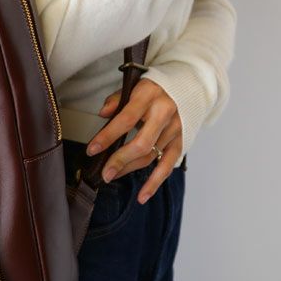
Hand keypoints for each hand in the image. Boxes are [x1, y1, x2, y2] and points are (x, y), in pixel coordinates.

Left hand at [85, 79, 182, 203]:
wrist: (188, 84)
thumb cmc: (154, 87)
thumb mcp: (134, 86)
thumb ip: (117, 100)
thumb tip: (102, 114)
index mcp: (149, 96)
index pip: (126, 119)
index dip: (108, 136)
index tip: (92, 149)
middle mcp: (164, 113)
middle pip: (141, 143)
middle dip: (120, 161)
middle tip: (104, 173)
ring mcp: (175, 129)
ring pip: (151, 156)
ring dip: (130, 169)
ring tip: (112, 176)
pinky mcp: (182, 141)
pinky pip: (168, 166)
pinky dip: (155, 183)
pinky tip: (143, 195)